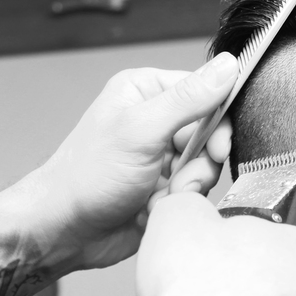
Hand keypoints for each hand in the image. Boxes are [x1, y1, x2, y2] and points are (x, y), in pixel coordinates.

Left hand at [26, 53, 238, 269]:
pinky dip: (175, 204)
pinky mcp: (163, 187)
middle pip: (210, 135)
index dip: (217, 123)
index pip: (207, 93)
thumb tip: (230, 65)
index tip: (216, 149)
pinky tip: (149, 209)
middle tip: (180, 180)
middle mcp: (156, 120)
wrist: (65, 229)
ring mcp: (160, 156)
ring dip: (185, 188)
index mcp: (147, 91)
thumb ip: (188, 99)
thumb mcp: (141, 130)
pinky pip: (192, 192)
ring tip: (157, 197)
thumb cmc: (88, 176)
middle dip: (198, 164)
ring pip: (204, 168)